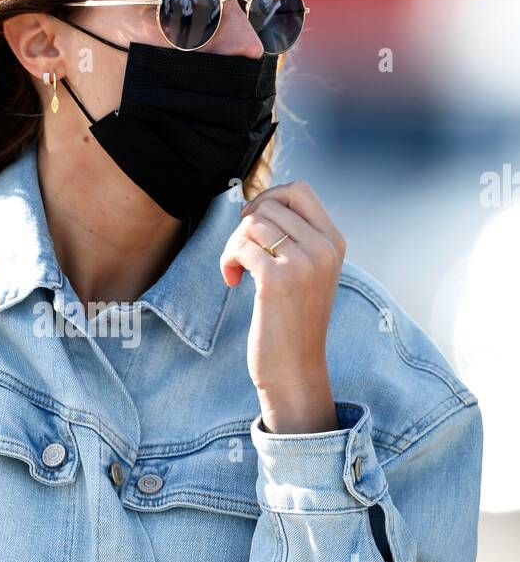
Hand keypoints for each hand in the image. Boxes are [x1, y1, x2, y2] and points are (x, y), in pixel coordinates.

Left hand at [219, 181, 344, 432]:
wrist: (295, 370)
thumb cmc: (293, 323)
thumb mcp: (307, 274)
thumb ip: (296, 239)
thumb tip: (258, 204)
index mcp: (334, 243)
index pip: (299, 191)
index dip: (268, 199)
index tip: (254, 226)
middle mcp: (324, 248)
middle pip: (270, 205)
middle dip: (245, 227)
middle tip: (242, 256)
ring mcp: (303, 263)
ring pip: (252, 223)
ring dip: (234, 245)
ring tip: (237, 272)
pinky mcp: (276, 280)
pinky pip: (240, 246)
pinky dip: (227, 261)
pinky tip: (232, 282)